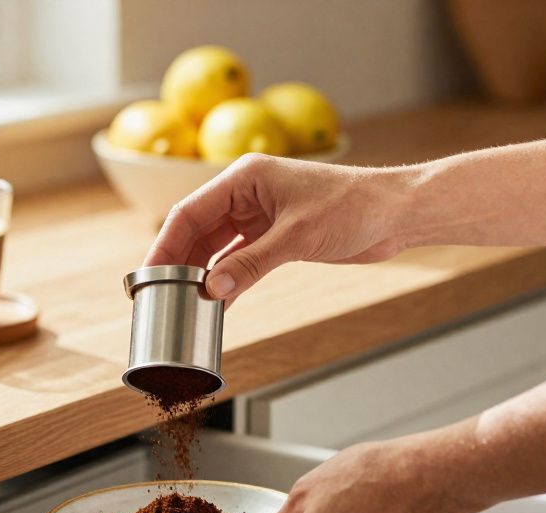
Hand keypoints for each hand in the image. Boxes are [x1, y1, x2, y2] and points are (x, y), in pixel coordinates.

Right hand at [144, 154, 414, 301]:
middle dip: (179, 263)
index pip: (189, 212)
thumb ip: (250, 265)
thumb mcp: (296, 237)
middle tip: (161, 295)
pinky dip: (229, 280)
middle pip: (198, 230)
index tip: (149, 275)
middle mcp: (247, 193)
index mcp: (244, 177)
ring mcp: (261, 215)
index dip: (165, 245)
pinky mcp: (277, 235)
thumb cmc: (353, 207)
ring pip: (217, 247)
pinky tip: (218, 303)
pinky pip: (240, 259)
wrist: (396, 213)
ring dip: (203, 274)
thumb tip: (211, 290)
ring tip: (185, 303)